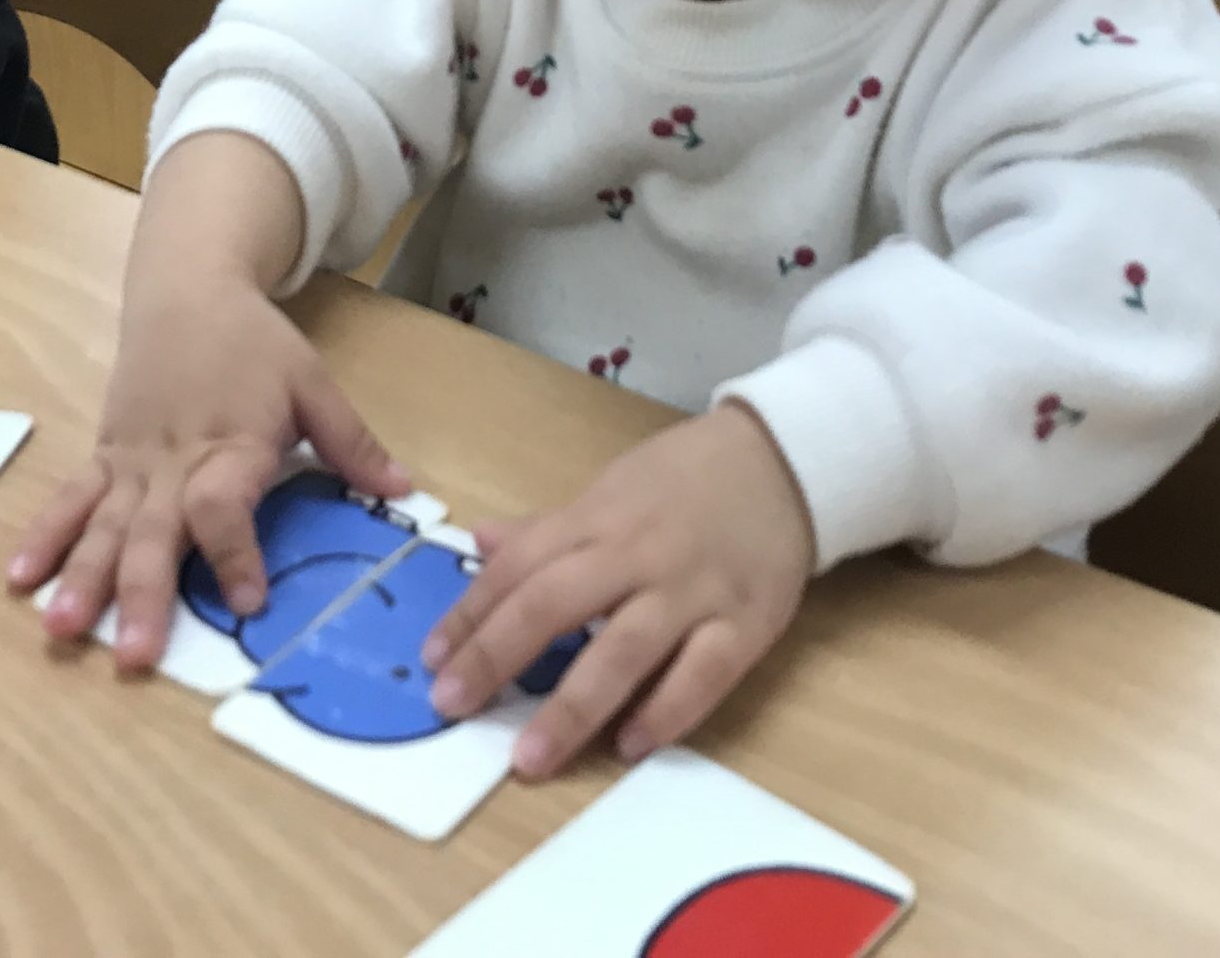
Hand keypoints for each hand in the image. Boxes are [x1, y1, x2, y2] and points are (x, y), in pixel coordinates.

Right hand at [9, 273, 405, 669]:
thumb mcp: (313, 383)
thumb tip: (406, 491)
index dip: (235, 554)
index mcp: (232, 444)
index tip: (247, 603)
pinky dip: (44, 537)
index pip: (225, 507)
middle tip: (136, 656)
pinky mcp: (104, 457)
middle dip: (144, 596)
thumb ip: (352, 443)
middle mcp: (174, 462)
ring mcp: (131, 463)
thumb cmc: (254, 342)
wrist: (186, 290)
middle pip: (154, 533)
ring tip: (62, 629)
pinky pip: (69, 499)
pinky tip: (18, 579)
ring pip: (103, 526)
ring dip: (82, 579)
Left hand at [422, 403, 814, 780]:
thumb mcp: (610, 488)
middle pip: (555, 604)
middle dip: (497, 658)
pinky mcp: (746, 624)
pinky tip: (629, 746)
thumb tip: (478, 544)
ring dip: (572, 707)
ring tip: (529, 758)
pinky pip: (703, 674)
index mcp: (597, 519)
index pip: (519, 568)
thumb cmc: (686, 479)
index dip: (471, 615)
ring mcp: (693, 591)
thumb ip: (547, 527)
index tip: (432, 661)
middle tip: (451, 707)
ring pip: (624, 649)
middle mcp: (637, 555)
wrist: (786, 460)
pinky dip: (666, 712)